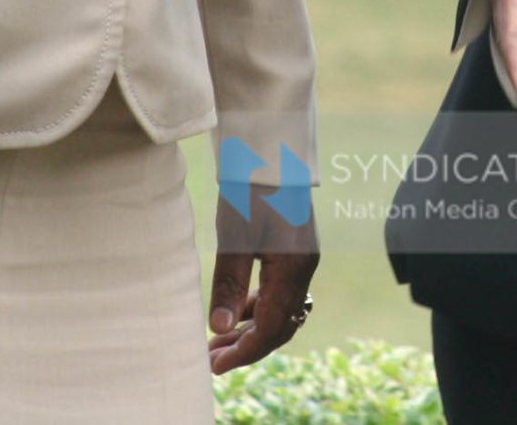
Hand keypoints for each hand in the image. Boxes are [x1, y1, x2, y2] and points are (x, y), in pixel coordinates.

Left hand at [207, 192, 319, 376]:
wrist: (269, 150)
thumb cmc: (250, 188)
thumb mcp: (234, 236)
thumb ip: (229, 283)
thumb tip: (219, 329)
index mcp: (294, 268)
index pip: (271, 327)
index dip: (244, 351)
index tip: (215, 366)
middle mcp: (304, 269)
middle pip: (279, 325)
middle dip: (247, 346)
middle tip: (212, 361)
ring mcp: (302, 260)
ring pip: (280, 310)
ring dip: (250, 329)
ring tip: (218, 342)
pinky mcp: (295, 252)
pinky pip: (280, 293)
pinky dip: (258, 308)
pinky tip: (236, 313)